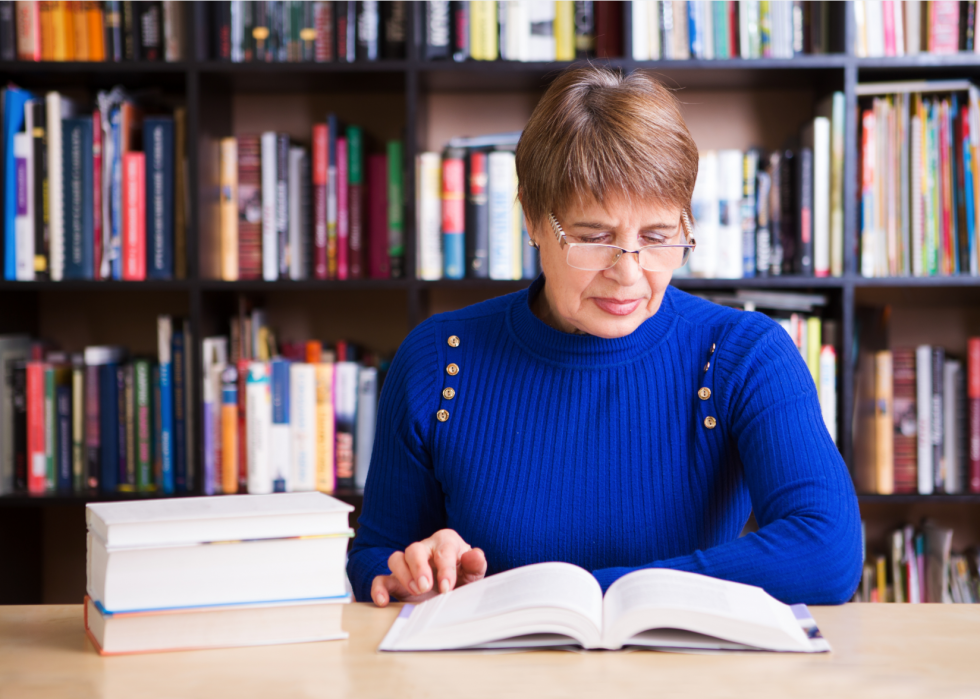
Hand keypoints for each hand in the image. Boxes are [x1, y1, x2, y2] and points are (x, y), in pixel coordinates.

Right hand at [370, 529, 486, 606]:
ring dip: (403, 576)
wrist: (455, 588)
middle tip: (425, 587)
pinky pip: (382, 579)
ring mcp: (408, 565)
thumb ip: (475, 563)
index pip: (443, 550)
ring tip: (416, 592)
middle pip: (414, 549)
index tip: (447, 588)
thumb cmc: (464, 575)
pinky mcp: (396, 581)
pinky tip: (383, 601)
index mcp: (445, 542)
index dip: (445, 568)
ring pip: (396, 559)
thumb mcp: (474, 572)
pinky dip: (379, 589)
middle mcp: (424, 549)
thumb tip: (475, 555)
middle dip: (419, 568)